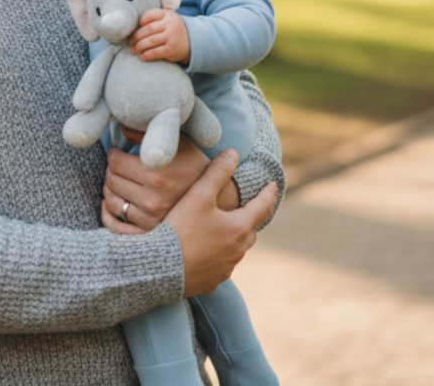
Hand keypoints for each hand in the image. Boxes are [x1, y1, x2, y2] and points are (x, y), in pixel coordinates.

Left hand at [100, 130, 240, 233]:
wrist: (220, 200)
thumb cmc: (197, 166)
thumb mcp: (181, 143)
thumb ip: (154, 131)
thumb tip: (124, 123)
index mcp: (157, 173)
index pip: (116, 161)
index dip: (114, 154)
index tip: (119, 152)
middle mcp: (152, 197)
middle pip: (112, 179)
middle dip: (112, 170)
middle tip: (118, 165)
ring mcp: (149, 217)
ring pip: (111, 200)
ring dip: (110, 188)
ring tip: (118, 181)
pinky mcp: (148, 231)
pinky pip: (115, 221)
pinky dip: (110, 209)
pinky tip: (115, 200)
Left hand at [129, 9, 189, 63]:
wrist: (192, 41)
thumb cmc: (173, 29)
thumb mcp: (167, 19)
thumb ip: (154, 19)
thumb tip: (133, 26)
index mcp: (167, 15)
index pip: (150, 14)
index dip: (141, 20)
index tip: (136, 26)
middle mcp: (170, 25)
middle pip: (148, 29)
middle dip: (136, 37)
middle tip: (130, 42)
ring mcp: (170, 37)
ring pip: (150, 41)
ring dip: (138, 47)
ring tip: (133, 50)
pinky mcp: (171, 49)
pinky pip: (155, 52)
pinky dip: (146, 55)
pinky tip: (141, 56)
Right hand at [166, 150, 277, 296]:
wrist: (161, 269)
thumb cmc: (180, 229)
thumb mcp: (198, 195)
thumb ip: (217, 172)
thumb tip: (233, 153)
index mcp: (239, 227)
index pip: (263, 206)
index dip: (268, 193)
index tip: (273, 184)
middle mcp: (238, 250)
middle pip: (250, 229)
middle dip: (250, 217)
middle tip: (246, 207)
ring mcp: (226, 267)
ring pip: (237, 248)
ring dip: (233, 237)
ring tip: (222, 227)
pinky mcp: (213, 280)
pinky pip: (222, 264)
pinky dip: (219, 254)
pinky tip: (204, 249)